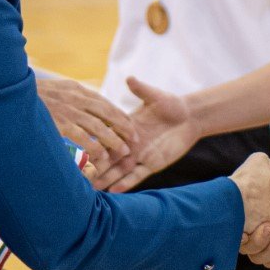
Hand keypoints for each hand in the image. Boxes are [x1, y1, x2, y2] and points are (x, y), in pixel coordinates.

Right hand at [36, 75, 135, 172]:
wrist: (10, 93)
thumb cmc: (33, 95)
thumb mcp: (57, 89)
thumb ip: (73, 96)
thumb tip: (88, 104)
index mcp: (76, 90)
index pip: (106, 103)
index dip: (120, 117)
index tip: (132, 128)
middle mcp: (75, 99)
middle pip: (108, 114)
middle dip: (124, 128)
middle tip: (135, 141)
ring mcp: (67, 111)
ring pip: (98, 127)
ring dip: (114, 140)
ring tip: (124, 152)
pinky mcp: (58, 124)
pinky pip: (81, 137)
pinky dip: (94, 147)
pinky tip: (102, 157)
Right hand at [90, 76, 199, 192]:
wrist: (190, 118)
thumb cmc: (172, 105)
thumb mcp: (156, 97)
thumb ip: (142, 90)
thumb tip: (130, 78)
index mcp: (127, 127)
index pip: (107, 136)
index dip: (95, 142)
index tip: (79, 149)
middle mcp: (130, 144)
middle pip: (110, 156)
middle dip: (96, 166)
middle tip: (79, 176)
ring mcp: (140, 155)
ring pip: (120, 169)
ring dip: (107, 178)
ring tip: (91, 188)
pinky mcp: (152, 164)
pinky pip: (137, 175)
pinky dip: (126, 183)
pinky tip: (114, 191)